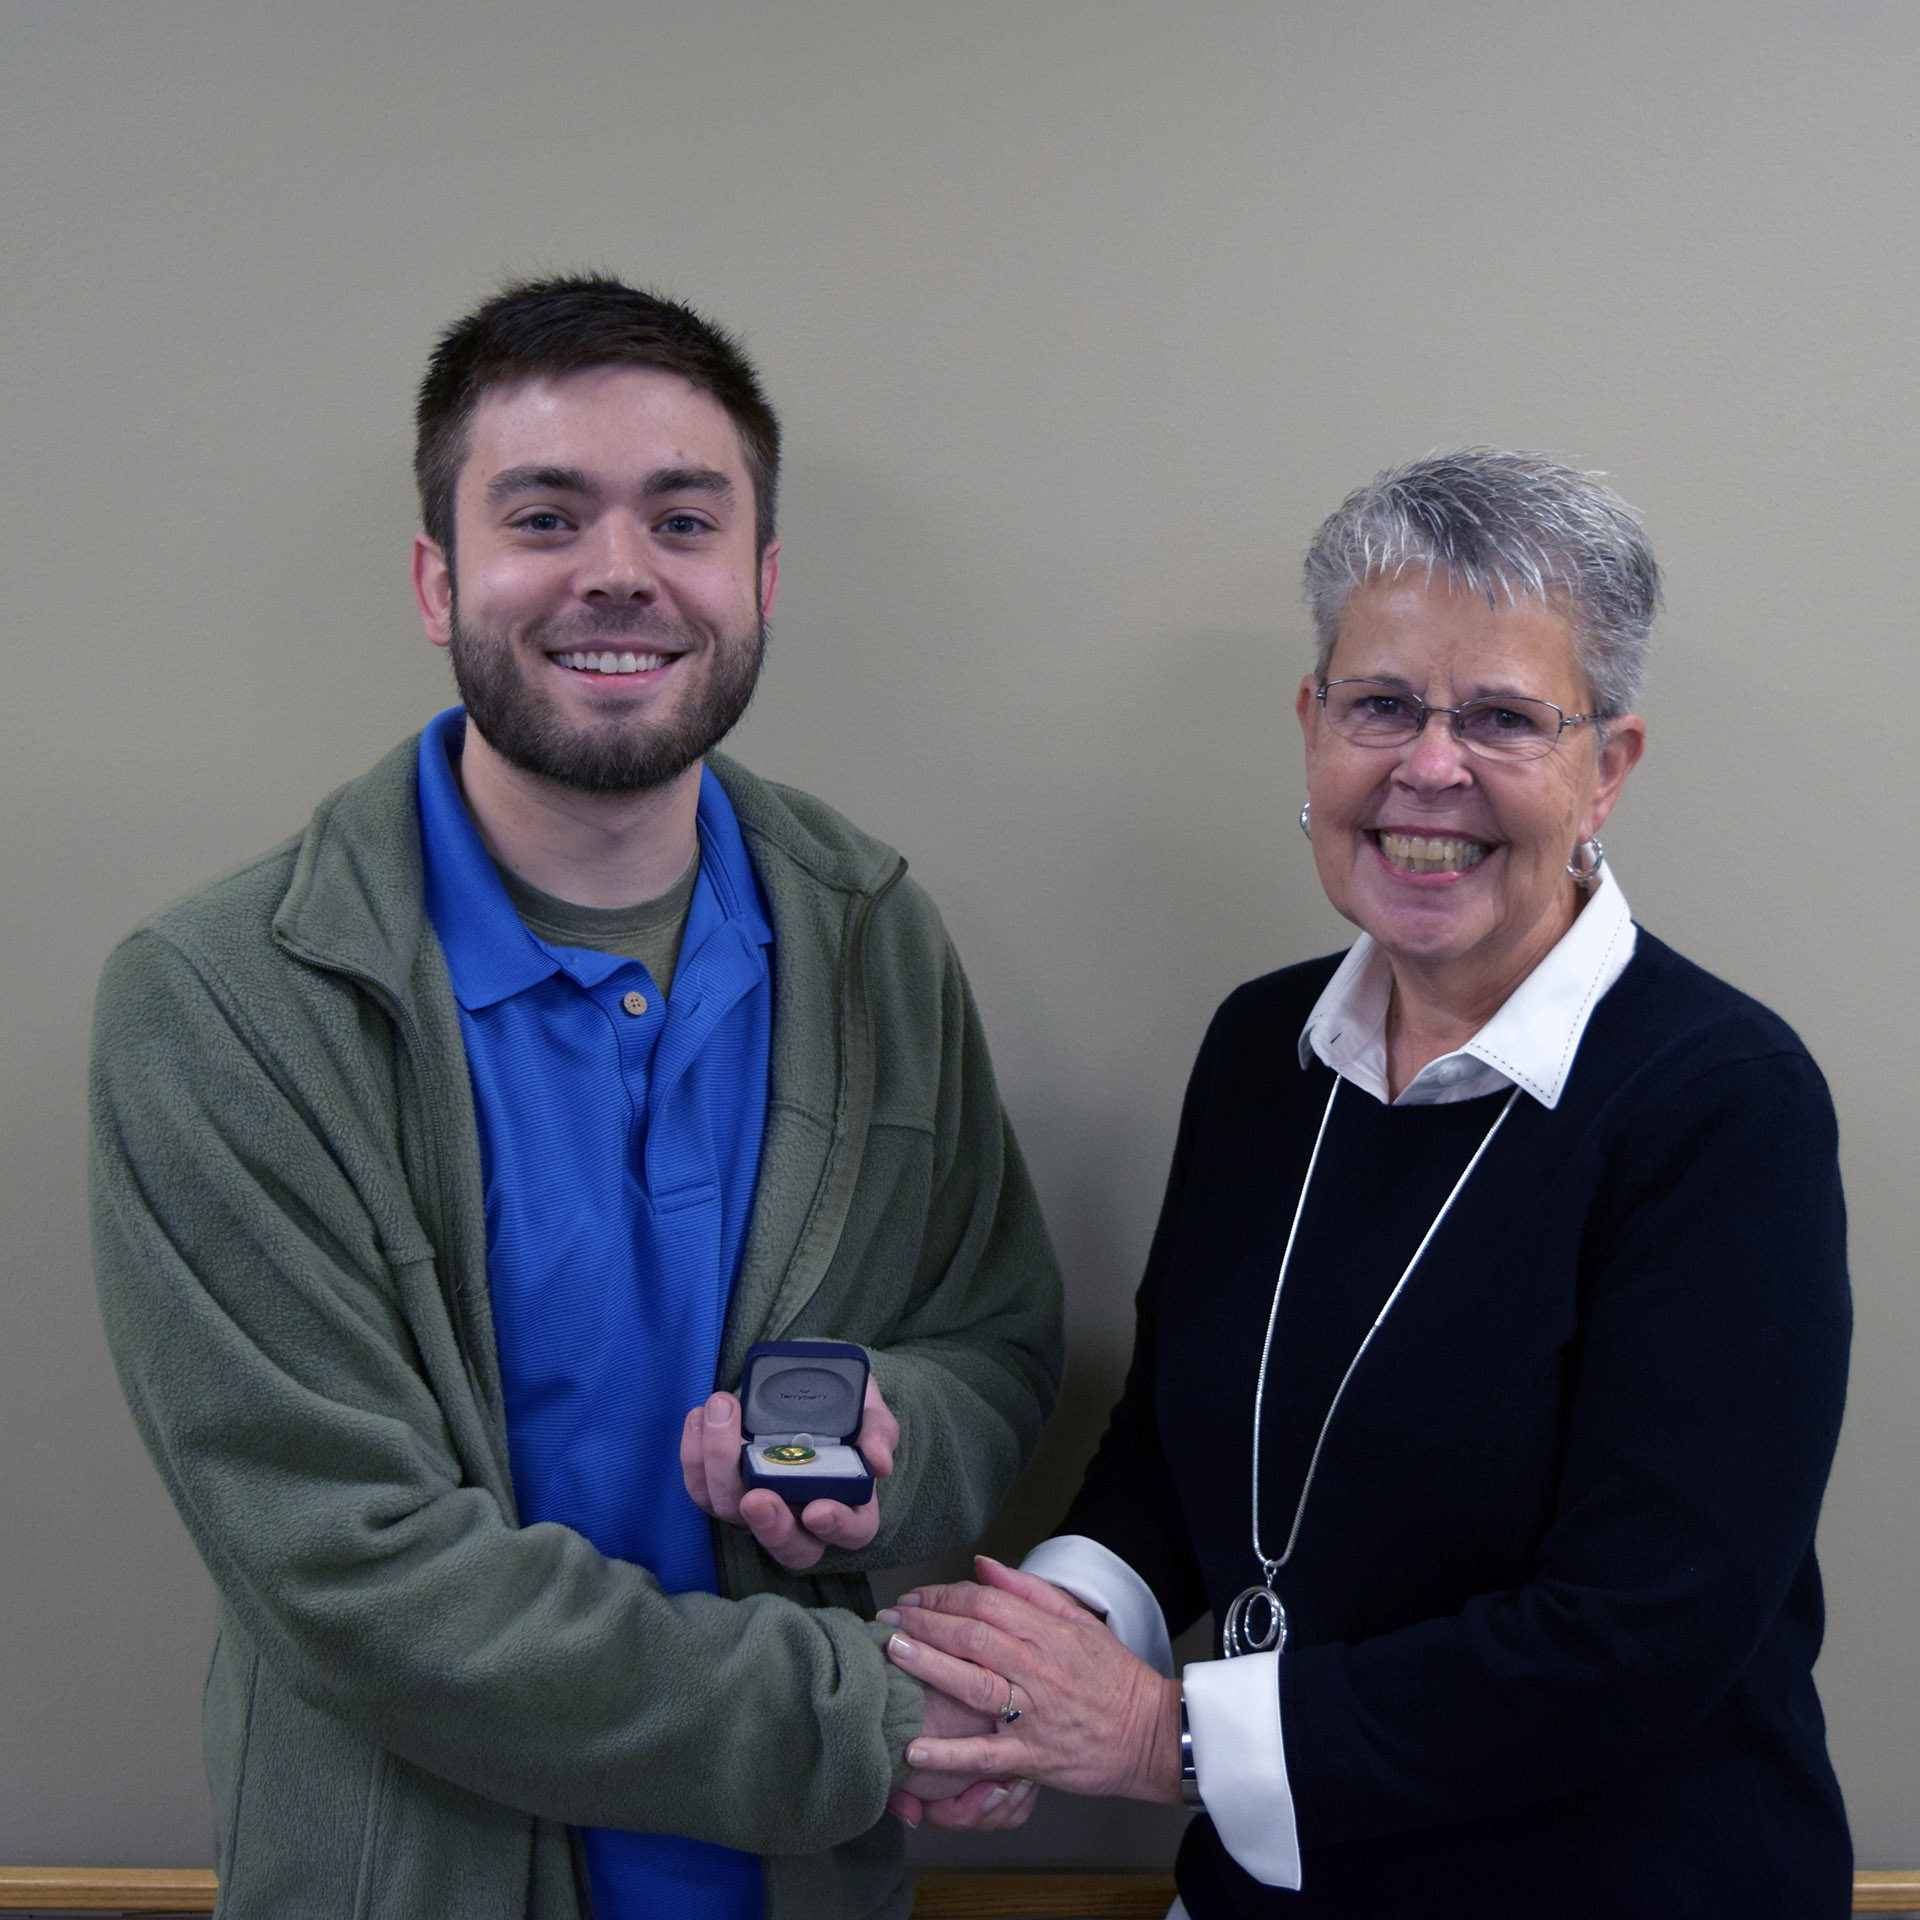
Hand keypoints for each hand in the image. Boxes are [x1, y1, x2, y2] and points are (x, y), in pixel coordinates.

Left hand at [680, 1374, 897, 1570]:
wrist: (807, 1387)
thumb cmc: (844, 1408)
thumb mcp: (869, 1411)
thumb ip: (879, 1432)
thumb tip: (879, 1463)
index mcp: (849, 1504)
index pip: (851, 1532)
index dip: (836, 1527)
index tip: (819, 1509)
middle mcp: (802, 1516)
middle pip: (785, 1543)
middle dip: (768, 1526)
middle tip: (756, 1497)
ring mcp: (761, 1505)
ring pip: (733, 1512)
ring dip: (719, 1470)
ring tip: (721, 1416)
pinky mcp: (725, 1488)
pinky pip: (701, 1489)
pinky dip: (693, 1456)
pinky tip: (698, 1417)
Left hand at [879, 1557, 1181, 1802]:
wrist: (1151, 1734)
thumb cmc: (1114, 1677)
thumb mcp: (1079, 1620)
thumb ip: (1029, 1590)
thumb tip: (983, 1564)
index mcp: (1048, 1632)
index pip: (985, 1602)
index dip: (944, 1596)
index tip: (914, 1598)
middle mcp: (1038, 1668)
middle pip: (972, 1636)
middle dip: (925, 1623)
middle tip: (887, 1621)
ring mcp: (1034, 1713)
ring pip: (974, 1683)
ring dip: (929, 1667)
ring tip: (894, 1655)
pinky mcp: (1033, 1756)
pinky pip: (985, 1754)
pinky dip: (949, 1754)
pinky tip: (914, 1751)